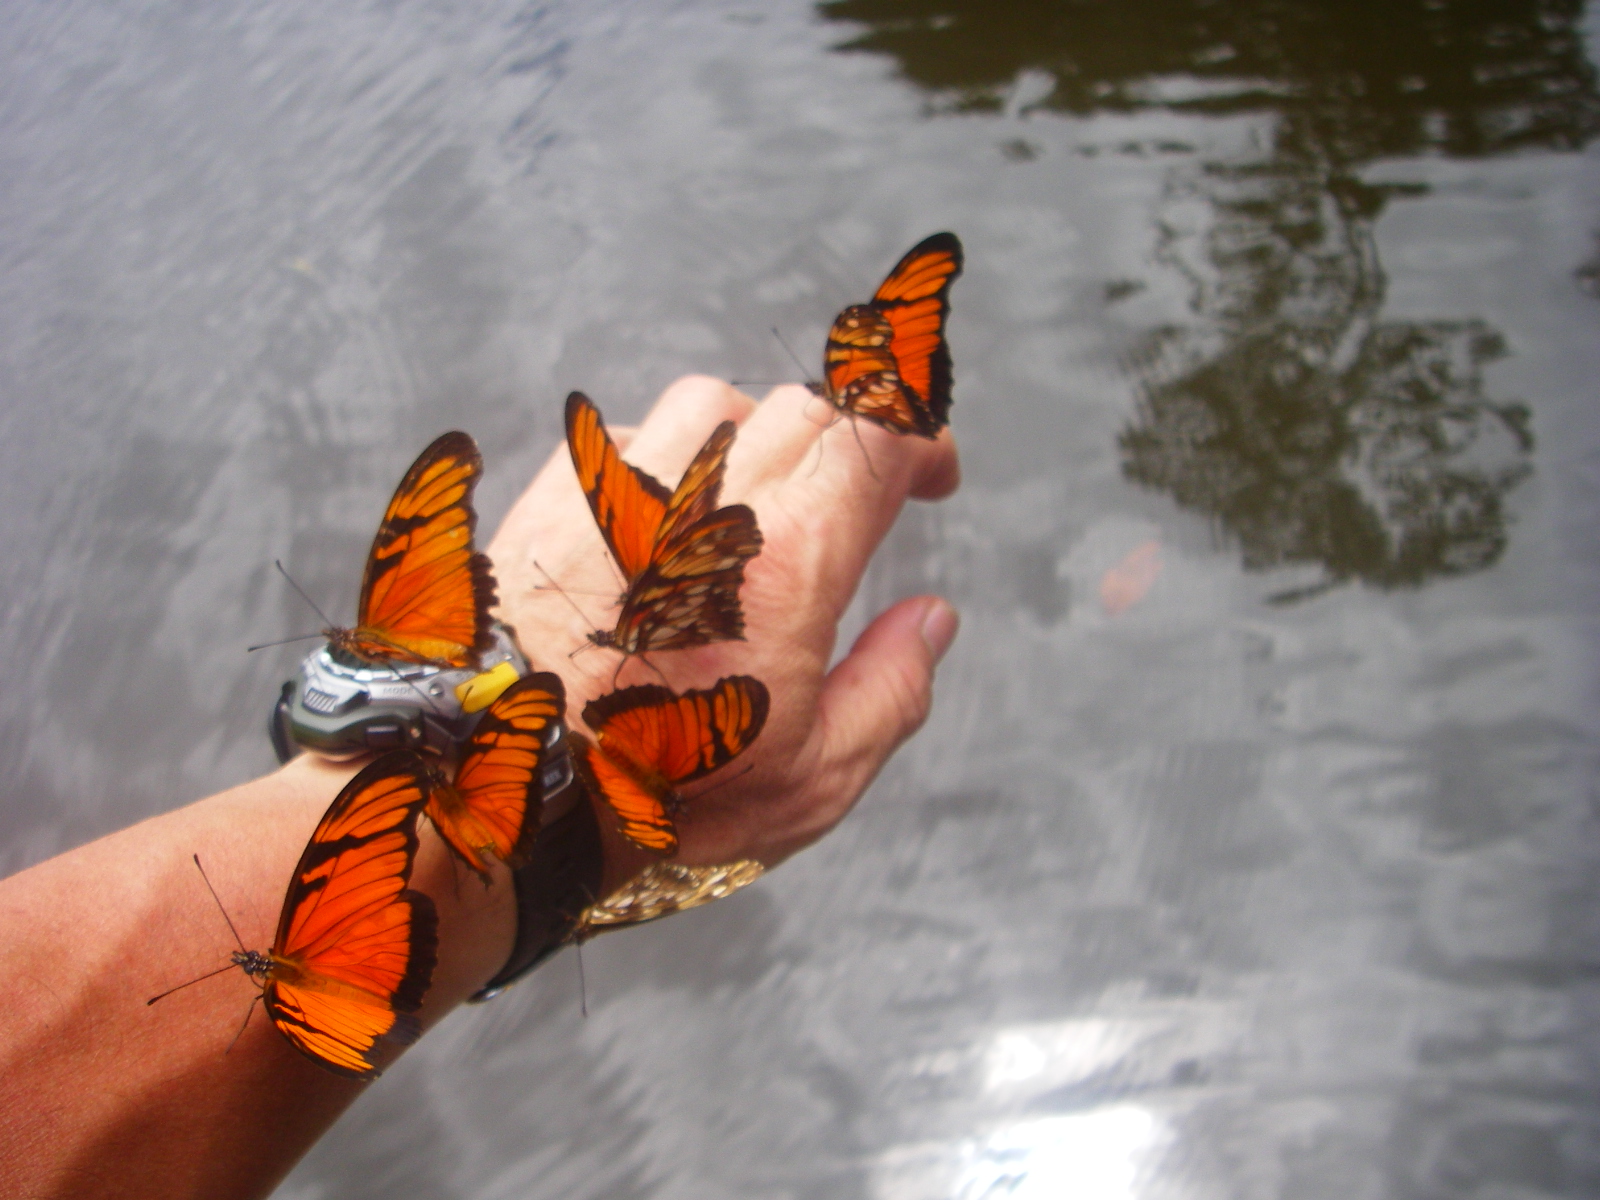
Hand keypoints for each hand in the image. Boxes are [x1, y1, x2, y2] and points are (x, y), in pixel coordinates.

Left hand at [487, 376, 960, 890]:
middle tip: (859, 500)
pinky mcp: (562, 493)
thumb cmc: (659, 789)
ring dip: (758, 437)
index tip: (931, 476)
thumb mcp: (814, 776)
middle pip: (808, 409)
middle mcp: (711, 497)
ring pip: (717, 403)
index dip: (923, 438)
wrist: (499, 779)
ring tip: (760, 501)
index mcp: (790, 556)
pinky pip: (635, 435)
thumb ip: (892, 689)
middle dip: (852, 443)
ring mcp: (629, 487)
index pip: (879, 434)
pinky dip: (672, 457)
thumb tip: (932, 620)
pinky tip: (669, 518)